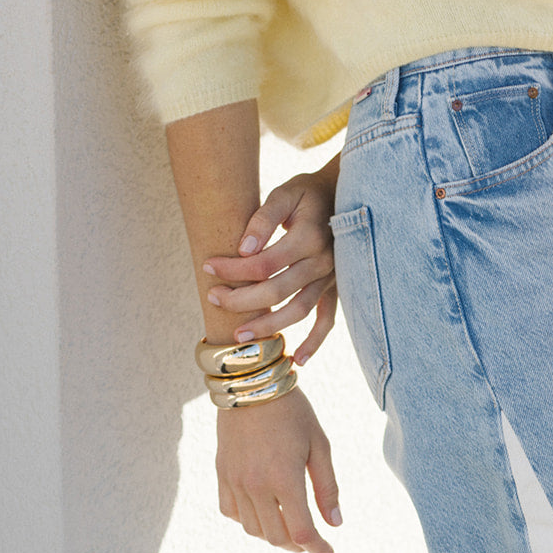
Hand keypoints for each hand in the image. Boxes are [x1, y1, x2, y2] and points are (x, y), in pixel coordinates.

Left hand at [203, 158, 339, 365]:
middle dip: (241, 299)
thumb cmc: (307, 194)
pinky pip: (327, 321)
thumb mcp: (284, 193)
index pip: (263, 263)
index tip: (208, 265)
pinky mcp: (335, 289)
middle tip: (214, 298)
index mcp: (308, 237)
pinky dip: (314, 342)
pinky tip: (297, 360)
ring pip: (298, 311)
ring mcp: (330, 280)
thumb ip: (264, 218)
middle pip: (277, 291)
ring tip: (241, 336)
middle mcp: (322, 262)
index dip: (233, 268)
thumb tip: (244, 248)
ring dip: (270, 327)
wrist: (343, 197)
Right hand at [216, 385, 340, 552]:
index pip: (303, 533)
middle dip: (298, 545)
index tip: (329, 552)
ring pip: (253, 530)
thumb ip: (327, 488)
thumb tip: (335, 524)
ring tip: (289, 526)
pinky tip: (262, 512)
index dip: (318, 549)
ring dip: (274, 535)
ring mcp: (235, 481)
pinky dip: (248, 521)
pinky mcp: (222, 474)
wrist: (250, 383)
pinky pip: (231, 512)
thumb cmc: (293, 412)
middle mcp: (256, 486)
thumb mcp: (319, 446)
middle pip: (277, 537)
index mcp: (285, 479)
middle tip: (311, 540)